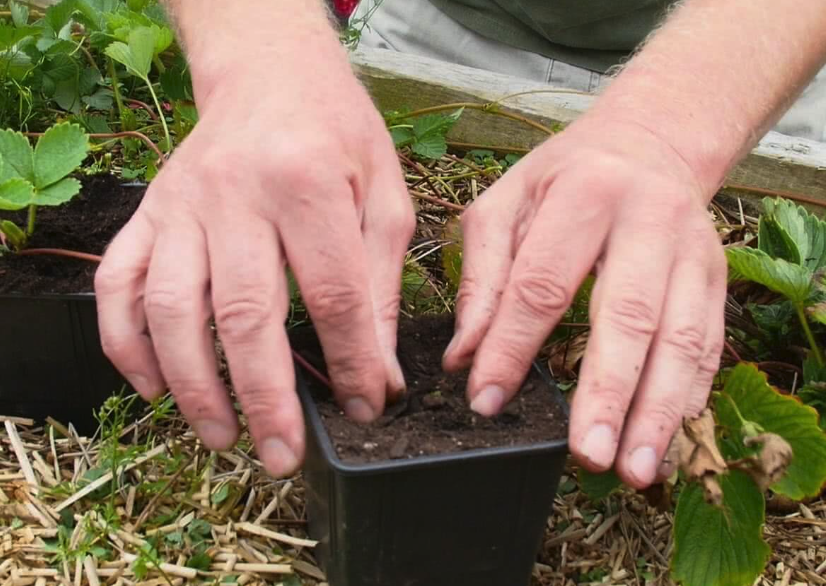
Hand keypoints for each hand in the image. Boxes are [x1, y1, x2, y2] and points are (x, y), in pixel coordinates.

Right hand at [94, 35, 413, 477]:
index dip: (351, 363)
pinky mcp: (147, 213)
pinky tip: (153, 387)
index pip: (333, 296)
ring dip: (194, 384)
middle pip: (245, 315)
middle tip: (282, 455)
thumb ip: (380, 284)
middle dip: (266, 398)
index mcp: (307, 183)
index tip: (363, 407)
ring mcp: (180, 205)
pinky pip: (117, 283)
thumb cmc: (338, 133)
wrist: (270, 75)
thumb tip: (379, 375)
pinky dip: (125, 343)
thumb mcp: (384, 197)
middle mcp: (234, 194)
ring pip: (172, 309)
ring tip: (222, 435)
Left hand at [443, 118, 726, 488]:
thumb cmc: (563, 178)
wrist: (648, 144)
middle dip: (606, 392)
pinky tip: (667, 436)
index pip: (542, 283)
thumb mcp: (505, 204)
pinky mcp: (716, 277)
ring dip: (657, 410)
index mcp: (585, 194)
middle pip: (627, 315)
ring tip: (633, 469)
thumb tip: (463, 355)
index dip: (512, 346)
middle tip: (585, 455)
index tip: (486, 401)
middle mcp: (648, 221)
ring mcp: (692, 251)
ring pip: (681, 338)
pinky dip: (689, 394)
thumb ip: (483, 276)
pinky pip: (709, 343)